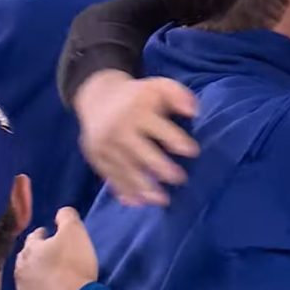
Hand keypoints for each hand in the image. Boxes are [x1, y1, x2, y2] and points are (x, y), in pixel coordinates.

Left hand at [15, 208, 97, 289]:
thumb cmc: (73, 264)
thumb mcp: (75, 231)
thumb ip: (67, 216)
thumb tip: (61, 212)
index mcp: (31, 248)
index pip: (34, 235)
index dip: (44, 232)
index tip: (51, 233)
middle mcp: (21, 267)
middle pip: (27, 255)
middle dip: (36, 251)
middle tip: (50, 251)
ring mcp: (23, 287)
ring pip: (27, 273)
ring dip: (36, 269)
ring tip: (48, 269)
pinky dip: (38, 285)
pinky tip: (49, 286)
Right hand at [74, 70, 199, 205]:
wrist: (98, 97)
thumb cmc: (138, 95)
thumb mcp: (159, 86)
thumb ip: (178, 95)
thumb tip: (194, 110)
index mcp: (137, 111)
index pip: (159, 129)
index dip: (177, 140)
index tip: (193, 151)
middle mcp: (119, 129)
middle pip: (141, 152)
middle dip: (161, 168)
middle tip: (180, 179)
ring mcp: (105, 145)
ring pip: (125, 169)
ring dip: (144, 187)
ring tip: (162, 200)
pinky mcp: (96, 157)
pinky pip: (110, 177)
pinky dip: (124, 191)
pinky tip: (138, 203)